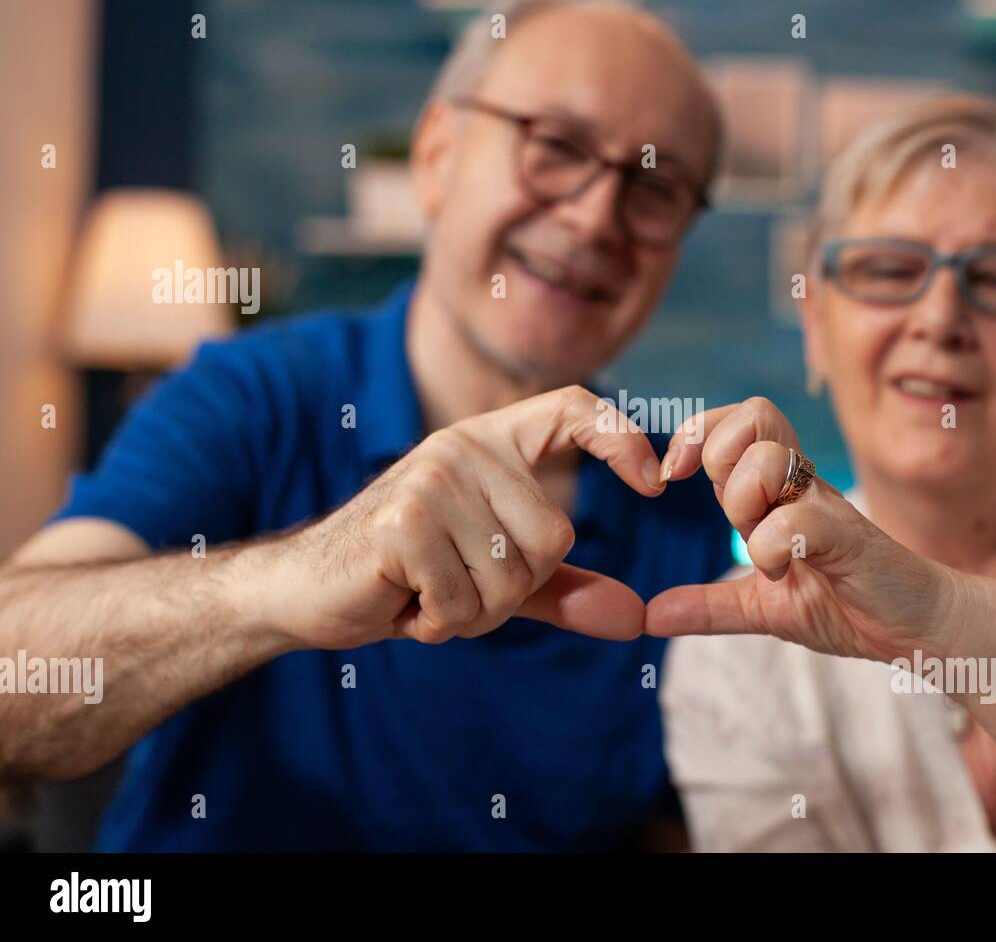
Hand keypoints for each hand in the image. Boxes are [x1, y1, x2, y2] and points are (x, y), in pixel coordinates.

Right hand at [250, 386, 664, 648]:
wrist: (305, 589)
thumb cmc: (406, 575)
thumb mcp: (493, 578)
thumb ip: (564, 590)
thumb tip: (638, 619)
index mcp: (491, 444)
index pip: (573, 407)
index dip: (622, 437)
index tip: (655, 484)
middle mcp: (463, 446)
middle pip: (554, 538)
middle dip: (513, 591)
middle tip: (457, 587)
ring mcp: (431, 479)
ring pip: (511, 578)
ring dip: (473, 613)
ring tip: (426, 592)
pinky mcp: (402, 521)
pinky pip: (464, 601)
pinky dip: (439, 623)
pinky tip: (404, 602)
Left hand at [649, 397, 962, 660]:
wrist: (915, 628)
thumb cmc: (849, 604)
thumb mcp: (764, 608)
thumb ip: (710, 606)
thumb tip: (652, 614)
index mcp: (780, 490)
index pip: (737, 419)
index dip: (698, 434)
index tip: (672, 477)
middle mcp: (804, 484)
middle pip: (753, 414)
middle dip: (720, 460)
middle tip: (732, 514)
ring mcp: (829, 505)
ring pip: (770, 459)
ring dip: (746, 504)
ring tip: (762, 549)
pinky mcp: (849, 537)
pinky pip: (795, 520)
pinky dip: (772, 550)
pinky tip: (784, 573)